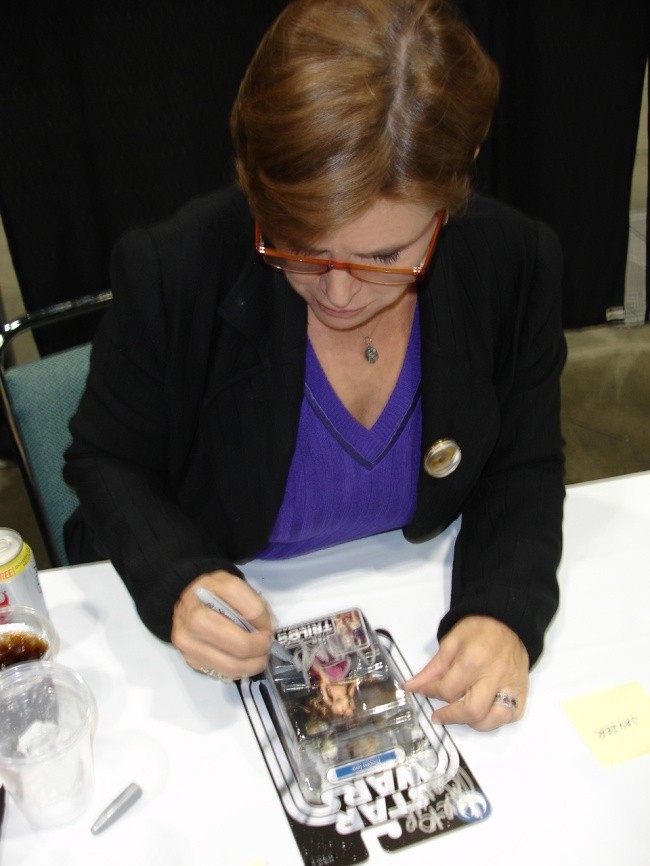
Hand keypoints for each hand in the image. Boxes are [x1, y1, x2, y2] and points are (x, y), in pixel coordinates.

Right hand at [171, 571, 273, 679]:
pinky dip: (238, 670)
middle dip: (261, 648)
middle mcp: (194, 620)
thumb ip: (251, 602)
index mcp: (210, 593)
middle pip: (240, 645)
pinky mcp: (190, 660)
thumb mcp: (232, 584)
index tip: (268, 625)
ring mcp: (189, 643)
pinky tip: (243, 661)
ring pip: (231, 665)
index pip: (249, 611)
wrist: (187, 603)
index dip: (265, 622)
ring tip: (259, 658)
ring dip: (253, 665)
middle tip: (267, 646)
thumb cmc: (213, 593)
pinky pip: (222, 673)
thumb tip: (265, 628)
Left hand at [404, 615, 528, 730]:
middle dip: (451, 716)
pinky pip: (512, 716)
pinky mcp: (522, 690)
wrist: (508, 620)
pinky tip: (483, 712)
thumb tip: (413, 686)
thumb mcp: (451, 642)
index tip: (422, 691)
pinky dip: (495, 720)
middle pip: (472, 710)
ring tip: (462, 714)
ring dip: (474, 722)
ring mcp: (511, 685)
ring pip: (493, 719)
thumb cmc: (478, 628)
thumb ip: (433, 668)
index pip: (448, 689)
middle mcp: (494, 676)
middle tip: (439, 715)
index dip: (430, 692)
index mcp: (473, 660)